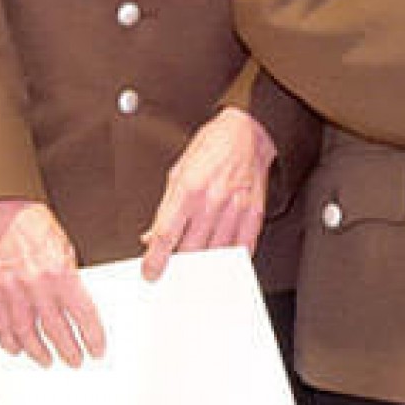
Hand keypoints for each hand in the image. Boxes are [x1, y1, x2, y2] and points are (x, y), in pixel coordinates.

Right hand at [0, 199, 104, 365]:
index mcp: (60, 274)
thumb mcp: (66, 248)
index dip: (93, 337)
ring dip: (40, 352)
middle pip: (57, 331)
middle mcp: (36, 286)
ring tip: (48, 360)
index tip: (97, 348)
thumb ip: (71, 279)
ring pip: (27, 335)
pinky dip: (9, 341)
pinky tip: (16, 348)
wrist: (2, 209)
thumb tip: (78, 305)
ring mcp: (11, 291)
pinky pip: (0, 324)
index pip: (83, 315)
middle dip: (70, 350)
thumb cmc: (33, 222)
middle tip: (76, 359)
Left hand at [140, 108, 274, 275]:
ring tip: (194, 262)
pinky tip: (219, 256)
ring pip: (215, 253)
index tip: (150, 271)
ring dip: (202, 263)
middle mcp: (212, 201)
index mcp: (189, 188)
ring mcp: (236, 210)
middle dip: (179, 265)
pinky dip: (228, 257)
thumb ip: (165, 207)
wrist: (248, 132)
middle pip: (191, 249)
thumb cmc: (213, 147)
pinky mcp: (254, 215)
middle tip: (172, 269)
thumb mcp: (178, 171)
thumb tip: (152, 234)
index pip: (166, 234)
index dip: (155, 259)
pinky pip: (241, 248)